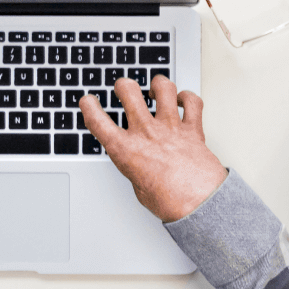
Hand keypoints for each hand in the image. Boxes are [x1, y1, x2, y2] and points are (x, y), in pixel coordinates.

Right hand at [79, 75, 226, 221]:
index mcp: (126, 150)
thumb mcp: (139, 188)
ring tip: (156, 89)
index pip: (98, 121)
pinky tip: (184, 100)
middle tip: (124, 89)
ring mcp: (170, 127)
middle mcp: (146, 133)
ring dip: (157, 84)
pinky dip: (188, 98)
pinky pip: (193, 102)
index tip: (88, 101)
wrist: (200, 203)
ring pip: (163, 88)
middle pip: (128, 91)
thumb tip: (141, 167)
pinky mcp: (193, 129)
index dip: (89, 107)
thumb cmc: (170, 202)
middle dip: (123, 85)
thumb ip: (136, 169)